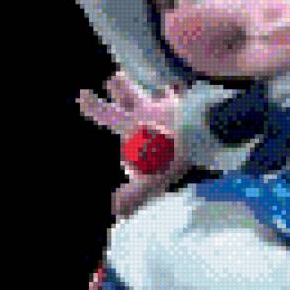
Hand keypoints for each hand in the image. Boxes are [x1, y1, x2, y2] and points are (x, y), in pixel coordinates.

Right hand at [78, 72, 187, 215]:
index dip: (93, 105)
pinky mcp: (189, 105)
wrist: (207, 129)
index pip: (106, 113)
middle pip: (129, 95)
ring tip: (154, 87)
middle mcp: (148, 111)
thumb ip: (134, 195)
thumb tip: (116, 211)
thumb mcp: (153, 179)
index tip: (83, 94)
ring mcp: (170, 105)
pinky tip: (180, 93)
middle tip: (114, 78)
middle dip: (120, 87)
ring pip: (155, 93)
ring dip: (153, 90)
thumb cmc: (176, 152)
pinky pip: (181, 99)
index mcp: (133, 125)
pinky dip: (178, 96)